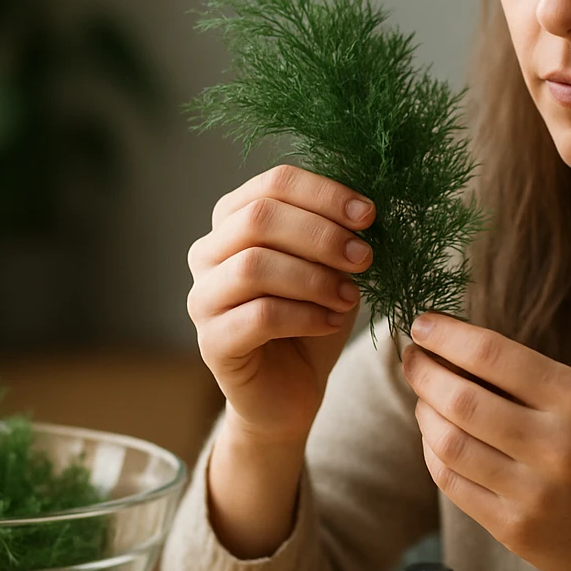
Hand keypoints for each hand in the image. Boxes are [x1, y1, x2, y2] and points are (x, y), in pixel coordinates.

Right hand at [185, 164, 375, 447]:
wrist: (292, 387)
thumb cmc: (311, 315)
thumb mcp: (331, 266)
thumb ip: (338, 231)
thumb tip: (366, 207)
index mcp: (235, 220)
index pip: (274, 183)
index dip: (324, 193)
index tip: (368, 215)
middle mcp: (208, 253)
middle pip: (259, 218)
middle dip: (321, 234)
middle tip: (364, 257)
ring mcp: (203, 297)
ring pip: (254, 266)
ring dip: (314, 278)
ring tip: (351, 296)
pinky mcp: (211, 342)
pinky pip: (258, 316)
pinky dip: (305, 315)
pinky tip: (332, 322)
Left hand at [402, 312, 570, 570]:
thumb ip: (526, 377)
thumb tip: (450, 346)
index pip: (494, 354)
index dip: (447, 336)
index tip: (420, 324)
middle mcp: (555, 444)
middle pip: (461, 400)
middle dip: (424, 372)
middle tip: (410, 358)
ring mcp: (533, 492)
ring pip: (448, 442)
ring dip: (424, 412)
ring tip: (424, 397)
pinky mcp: (514, 529)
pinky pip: (452, 483)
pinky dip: (433, 453)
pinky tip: (435, 437)